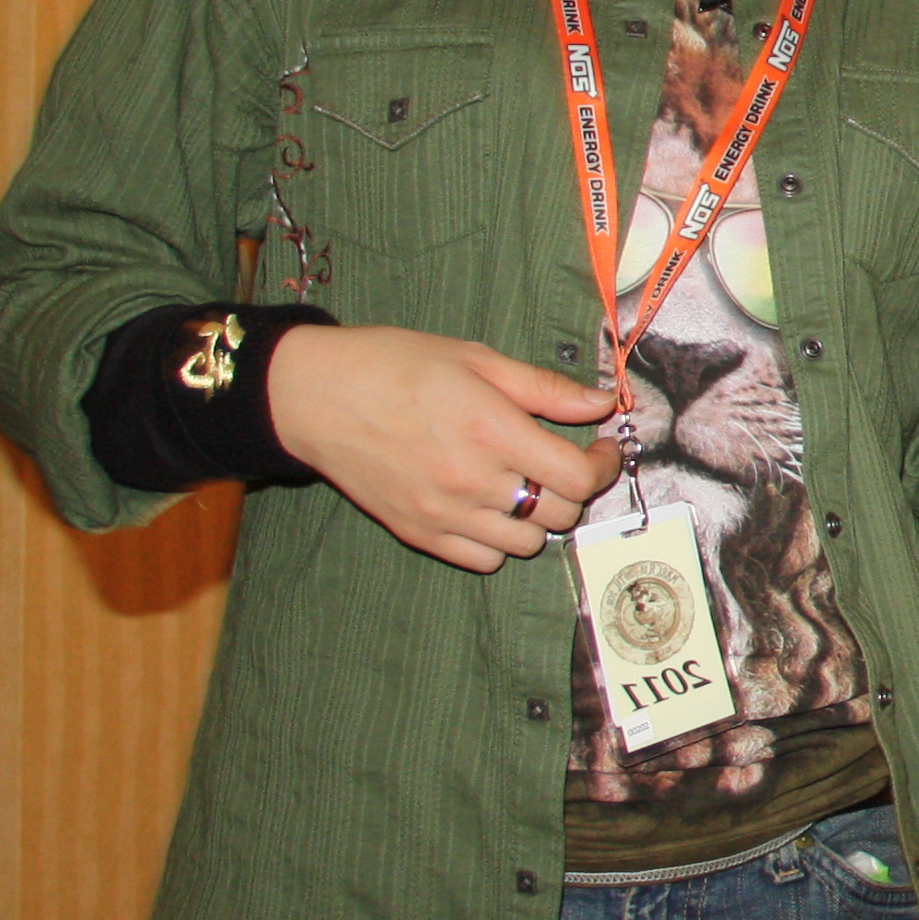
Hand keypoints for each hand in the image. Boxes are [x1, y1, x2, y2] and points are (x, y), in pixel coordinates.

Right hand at [263, 324, 620, 571]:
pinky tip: (489, 507)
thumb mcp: (476, 360)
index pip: (578, 478)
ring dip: (537, 517)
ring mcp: (443, 514)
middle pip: (560, 515)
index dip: (603, 465)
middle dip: (574, 489)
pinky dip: (498, 540)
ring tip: (522, 483)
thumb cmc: (393, 366)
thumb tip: (603, 402)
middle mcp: (471, 481)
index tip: (599, 448)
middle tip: (561, 462)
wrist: (315, 396)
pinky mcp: (418, 534)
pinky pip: (483, 560)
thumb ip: (545, 388)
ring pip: (527, 544)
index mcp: (491, 431)